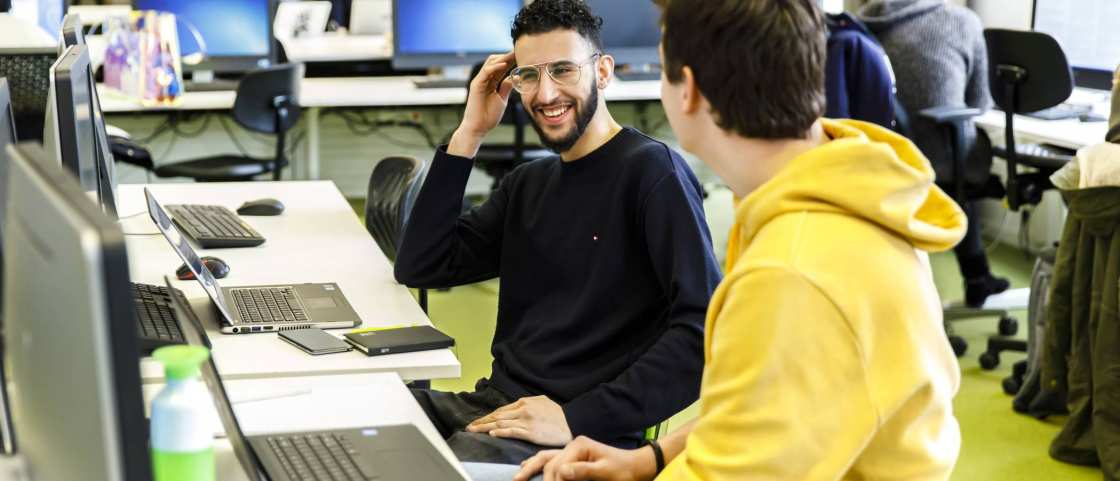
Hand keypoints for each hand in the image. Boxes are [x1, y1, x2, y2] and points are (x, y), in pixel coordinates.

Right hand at [448, 52, 515, 157]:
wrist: (478, 128)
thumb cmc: (488, 116)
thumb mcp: (502, 99)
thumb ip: (506, 87)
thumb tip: (514, 77)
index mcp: (491, 82)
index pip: (502, 67)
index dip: (511, 60)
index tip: (523, 55)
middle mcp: (485, 79)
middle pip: (495, 61)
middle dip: (507, 56)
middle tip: (519, 51)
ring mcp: (480, 81)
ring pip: (490, 63)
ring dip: (502, 58)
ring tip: (514, 54)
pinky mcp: (476, 85)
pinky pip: (486, 72)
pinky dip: (495, 67)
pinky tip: (505, 64)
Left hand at [466, 395, 572, 445]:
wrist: (571, 423)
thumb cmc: (557, 415)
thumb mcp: (541, 403)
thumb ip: (527, 404)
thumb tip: (516, 407)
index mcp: (525, 402)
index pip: (501, 410)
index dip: (487, 416)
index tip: (477, 422)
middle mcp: (523, 409)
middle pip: (497, 416)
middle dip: (482, 422)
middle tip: (469, 427)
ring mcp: (526, 420)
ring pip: (501, 423)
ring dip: (485, 428)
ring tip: (474, 431)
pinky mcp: (530, 432)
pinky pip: (512, 432)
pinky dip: (500, 432)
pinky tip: (491, 434)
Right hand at [514, 436, 657, 480]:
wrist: (635, 467)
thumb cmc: (623, 470)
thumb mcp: (605, 471)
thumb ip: (583, 470)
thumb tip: (561, 471)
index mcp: (579, 445)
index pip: (558, 464)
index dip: (552, 480)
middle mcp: (573, 445)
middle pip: (548, 461)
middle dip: (537, 474)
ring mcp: (572, 451)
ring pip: (546, 457)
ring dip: (532, 467)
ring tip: (517, 477)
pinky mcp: (574, 458)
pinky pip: (552, 459)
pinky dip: (540, 464)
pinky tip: (529, 466)